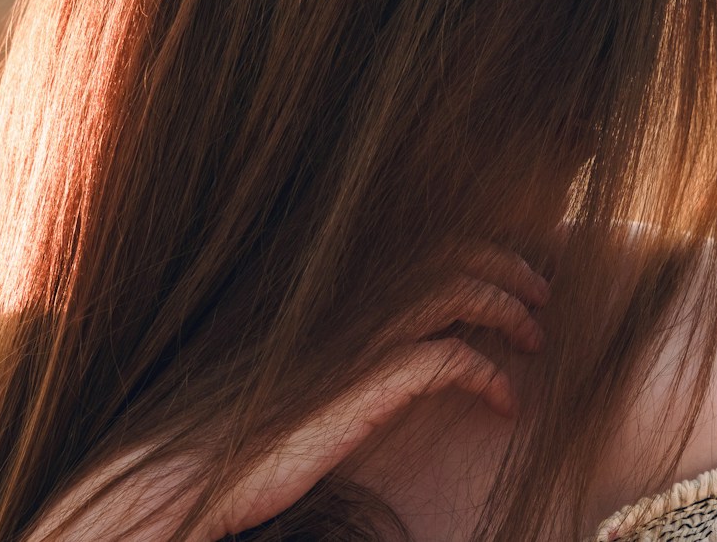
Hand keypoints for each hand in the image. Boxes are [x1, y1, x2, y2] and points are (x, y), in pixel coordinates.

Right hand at [27, 245, 550, 541]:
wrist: (174, 474)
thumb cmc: (230, 428)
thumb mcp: (294, 363)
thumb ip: (339, 337)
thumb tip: (391, 334)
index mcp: (332, 292)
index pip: (421, 241)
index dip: (477, 247)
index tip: (511, 270)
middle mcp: (345, 305)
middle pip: (452, 253)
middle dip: (509, 266)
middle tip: (541, 295)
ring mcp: (353, 343)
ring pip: (458, 293)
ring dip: (509, 309)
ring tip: (534, 337)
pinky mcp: (359, 390)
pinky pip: (449, 361)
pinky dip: (488, 374)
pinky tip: (504, 401)